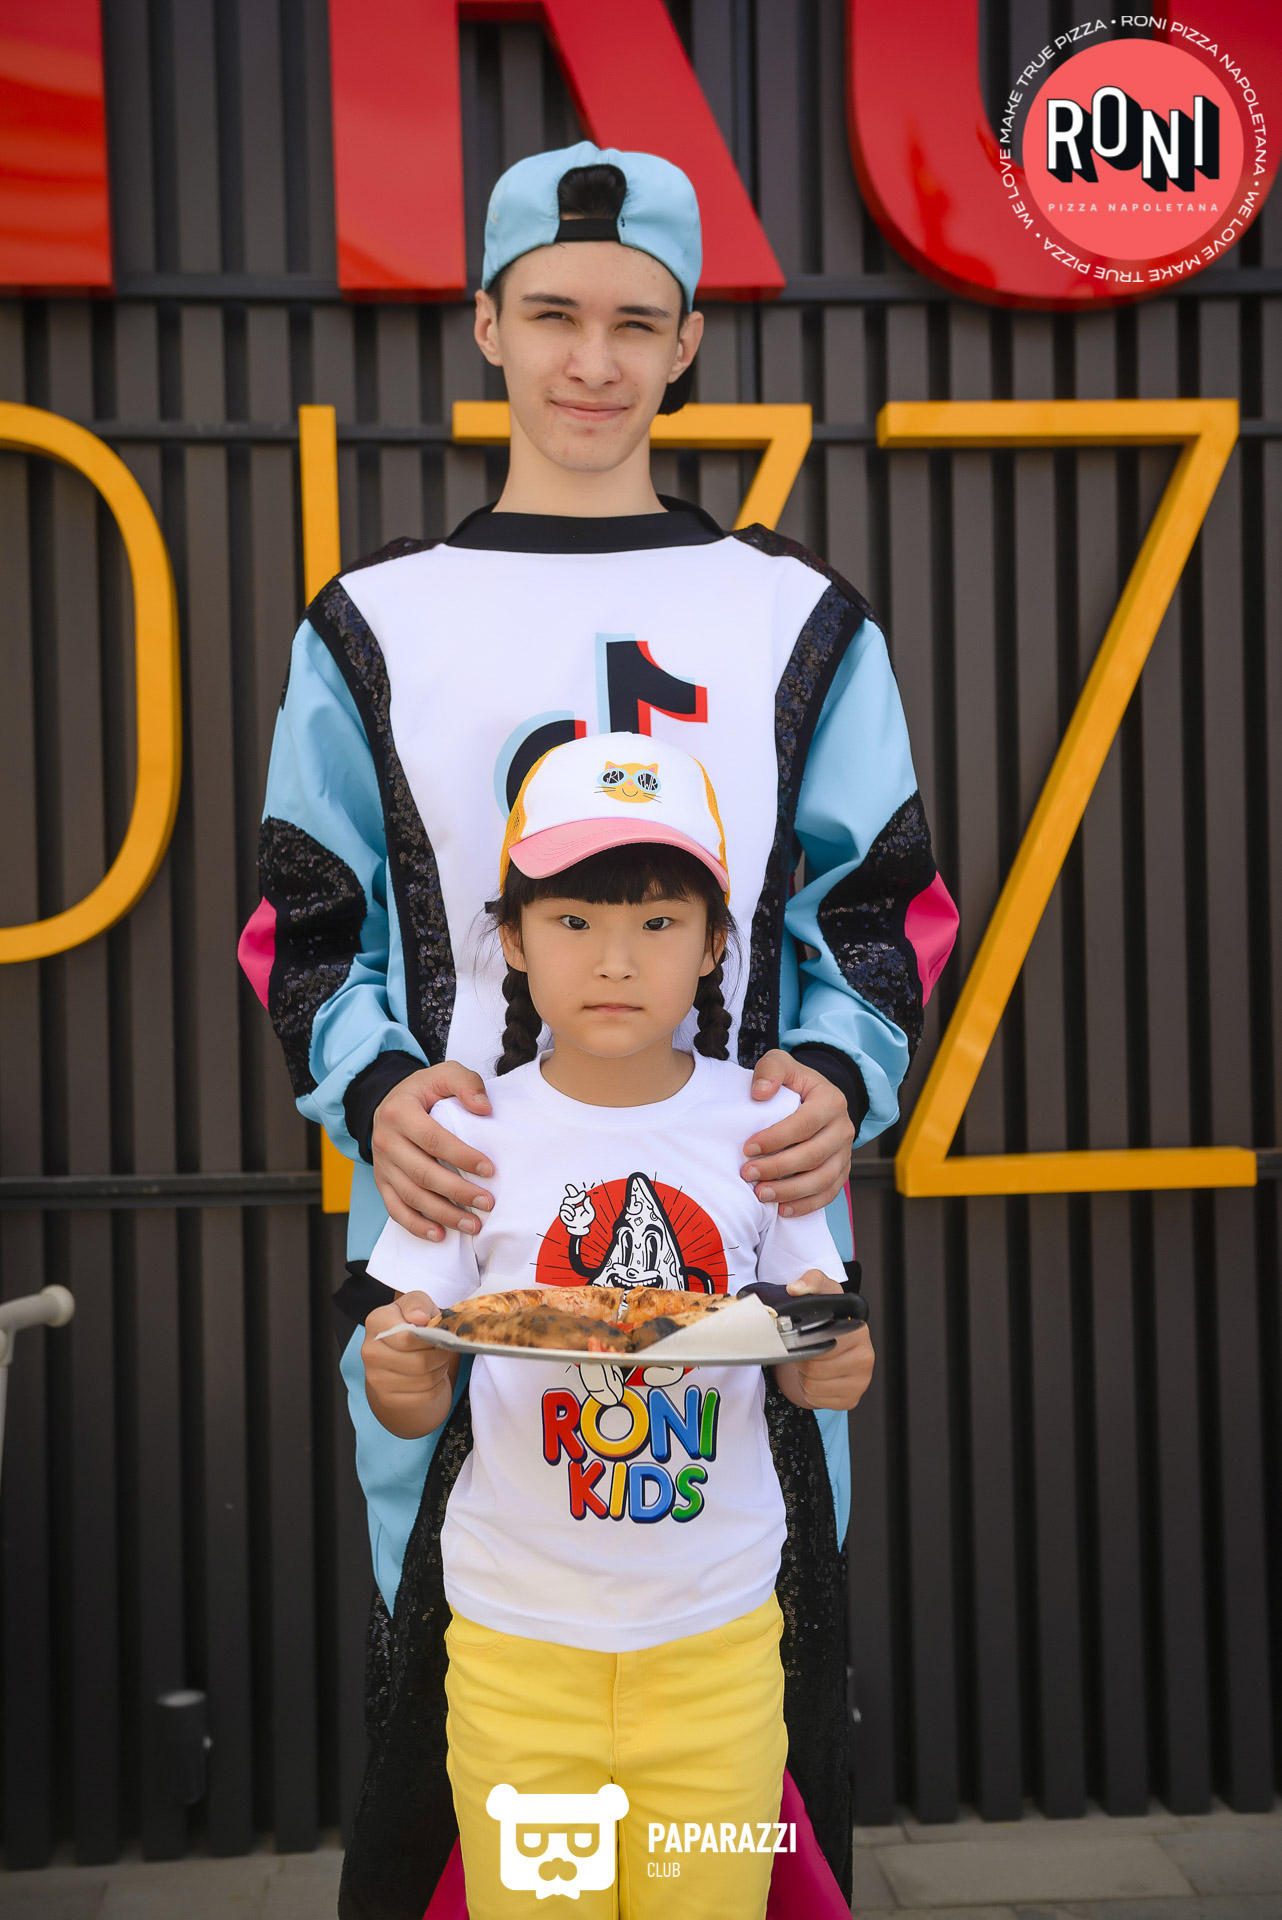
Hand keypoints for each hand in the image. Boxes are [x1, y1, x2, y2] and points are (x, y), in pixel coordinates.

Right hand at [362, 1291, 458, 1437]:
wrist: (398, 1350)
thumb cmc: (410, 1322)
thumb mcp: (417, 1303)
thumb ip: (418, 1304)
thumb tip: (419, 1317)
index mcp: (376, 1322)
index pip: (406, 1337)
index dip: (431, 1337)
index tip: (439, 1334)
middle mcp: (370, 1351)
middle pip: (419, 1362)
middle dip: (440, 1356)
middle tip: (445, 1349)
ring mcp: (375, 1378)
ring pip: (424, 1381)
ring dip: (440, 1370)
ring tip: (439, 1360)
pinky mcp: (386, 1398)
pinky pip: (423, 1398)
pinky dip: (437, 1387)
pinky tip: (433, 1375)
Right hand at [371, 1062, 494, 1240]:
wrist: (389, 1103)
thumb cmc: (423, 1092)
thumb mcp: (444, 1074)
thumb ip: (466, 1083)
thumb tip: (484, 1109)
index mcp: (399, 1112)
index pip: (433, 1139)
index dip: (461, 1156)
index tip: (489, 1170)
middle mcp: (386, 1141)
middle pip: (422, 1173)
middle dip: (457, 1192)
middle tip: (487, 1203)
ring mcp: (381, 1166)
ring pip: (411, 1196)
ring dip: (443, 1214)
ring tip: (472, 1224)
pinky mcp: (382, 1183)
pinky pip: (396, 1209)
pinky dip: (416, 1226)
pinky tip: (439, 1234)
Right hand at [559, 1183, 596, 1235]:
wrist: (581, 1230)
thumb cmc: (585, 1221)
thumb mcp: (590, 1213)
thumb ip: (589, 1206)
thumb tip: (587, 1198)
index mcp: (576, 1204)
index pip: (572, 1196)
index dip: (570, 1190)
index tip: (568, 1186)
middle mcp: (571, 1207)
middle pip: (567, 1199)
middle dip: (574, 1198)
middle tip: (582, 1197)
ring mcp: (567, 1212)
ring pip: (563, 1206)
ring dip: (570, 1208)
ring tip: (575, 1213)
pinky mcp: (564, 1218)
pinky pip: (562, 1213)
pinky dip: (567, 1214)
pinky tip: (572, 1217)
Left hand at [741, 1050, 855, 1215]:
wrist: (816, 1098)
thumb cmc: (793, 1083)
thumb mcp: (781, 1063)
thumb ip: (770, 1071)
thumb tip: (760, 1093)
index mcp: (831, 1101)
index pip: (804, 1124)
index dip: (776, 1138)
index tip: (748, 1148)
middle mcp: (843, 1129)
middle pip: (813, 1155)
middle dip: (778, 1168)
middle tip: (748, 1174)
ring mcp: (845, 1153)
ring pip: (822, 1180)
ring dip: (790, 1191)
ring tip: (761, 1194)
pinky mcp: (842, 1172)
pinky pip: (828, 1194)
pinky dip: (806, 1205)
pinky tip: (782, 1209)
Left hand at [774, 1270, 873, 1411]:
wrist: (832, 1349)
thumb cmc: (828, 1321)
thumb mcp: (822, 1295)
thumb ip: (811, 1282)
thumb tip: (796, 1288)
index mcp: (859, 1331)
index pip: (824, 1343)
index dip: (808, 1341)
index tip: (806, 1336)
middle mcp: (866, 1357)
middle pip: (817, 1367)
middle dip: (805, 1359)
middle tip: (809, 1350)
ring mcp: (861, 1381)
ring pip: (814, 1385)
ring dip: (805, 1375)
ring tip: (813, 1363)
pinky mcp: (852, 1399)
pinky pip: (818, 1400)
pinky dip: (811, 1391)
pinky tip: (818, 1378)